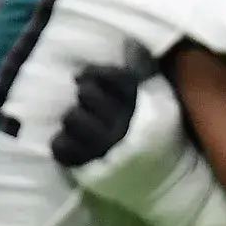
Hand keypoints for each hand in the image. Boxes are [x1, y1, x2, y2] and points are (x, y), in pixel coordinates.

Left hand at [53, 43, 163, 169]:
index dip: (96, 73)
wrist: (164, 181)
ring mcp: (105, 146)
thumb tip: (128, 44)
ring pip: (72, 117)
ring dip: (73, 119)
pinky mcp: (89, 166)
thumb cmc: (156, 134)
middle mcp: (123, 123)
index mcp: (142, 104)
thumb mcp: (161, 102)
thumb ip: (143, 78)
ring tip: (80, 124)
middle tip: (87, 101)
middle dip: (84, 94)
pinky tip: (72, 144)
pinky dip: (62, 144)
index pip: (115, 77)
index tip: (87, 77)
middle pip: (87, 93)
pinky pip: (61, 147)